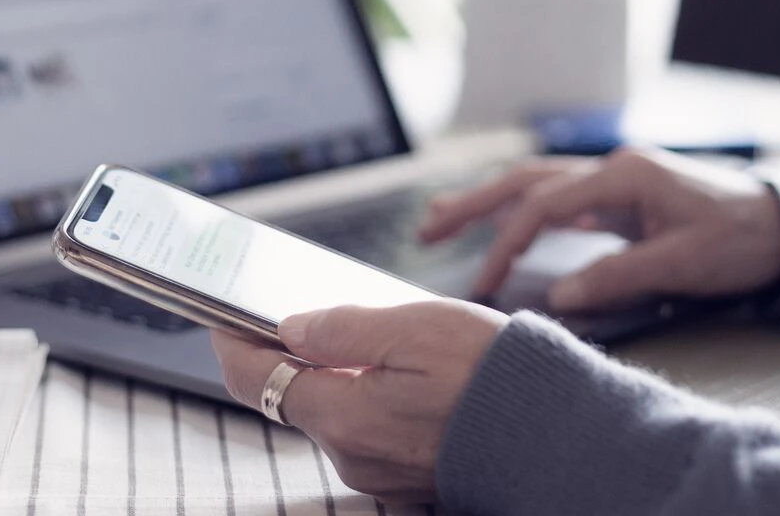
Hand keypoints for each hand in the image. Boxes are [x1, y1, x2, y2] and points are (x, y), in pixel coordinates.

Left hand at [211, 299, 505, 503]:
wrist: (559, 434)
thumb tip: (291, 327)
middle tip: (291, 308)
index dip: (231, 343)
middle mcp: (351, 453)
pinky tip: (393, 366)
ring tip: (358, 329)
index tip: (219, 314)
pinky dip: (365, 393)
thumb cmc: (493, 377)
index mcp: (343, 417)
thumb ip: (343, 330)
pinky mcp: (406, 472)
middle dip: (286, 352)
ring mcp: (378, 469)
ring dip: (333, 372)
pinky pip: (367, 426)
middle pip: (291, 396)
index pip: (256, 381)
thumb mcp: (414, 328)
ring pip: (331, 410)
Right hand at [418, 147, 779, 312]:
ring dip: (490, 203)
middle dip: (472, 204)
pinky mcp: (623, 197)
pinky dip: (524, 212)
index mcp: (623, 175)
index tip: (482, 283)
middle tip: (427, 229)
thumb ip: (617, 276)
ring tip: (443, 220)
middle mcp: (612, 169)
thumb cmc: (741, 239)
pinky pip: (559, 199)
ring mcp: (616, 180)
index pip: (543, 205)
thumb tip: (558, 296)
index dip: (506, 243)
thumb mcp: (682, 262)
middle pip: (526, 180)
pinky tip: (508, 230)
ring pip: (537, 186)